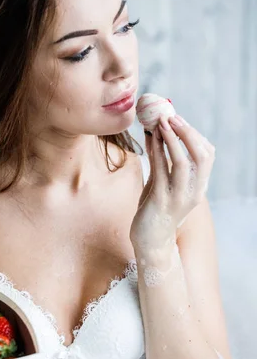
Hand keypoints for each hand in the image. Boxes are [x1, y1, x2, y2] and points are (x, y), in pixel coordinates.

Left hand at [130, 114, 215, 252]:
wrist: (150, 241)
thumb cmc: (155, 210)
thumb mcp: (161, 182)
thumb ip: (161, 162)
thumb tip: (154, 133)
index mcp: (199, 186)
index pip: (207, 155)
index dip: (195, 135)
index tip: (178, 120)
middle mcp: (194, 191)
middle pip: (201, 155)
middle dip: (187, 132)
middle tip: (171, 116)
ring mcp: (179, 197)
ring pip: (183, 162)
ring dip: (172, 139)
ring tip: (161, 122)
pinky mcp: (161, 200)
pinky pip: (161, 171)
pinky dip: (157, 151)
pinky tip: (150, 139)